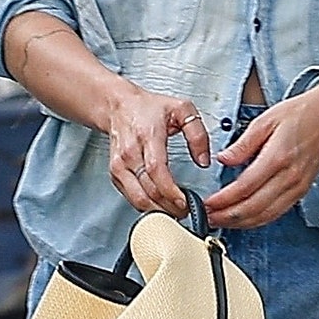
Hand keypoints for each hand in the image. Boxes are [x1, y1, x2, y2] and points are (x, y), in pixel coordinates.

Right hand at [105, 82, 212, 216]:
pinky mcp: (115, 174)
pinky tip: (159, 205)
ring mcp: (119, 165)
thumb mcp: (182, 109)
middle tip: (185, 211)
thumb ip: (198, 134)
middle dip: (168, 207)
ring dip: (157, 211)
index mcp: (147, 136)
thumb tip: (204, 160)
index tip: (184, 202)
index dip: (170, 191)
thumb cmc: (148, 108)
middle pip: (147, 190)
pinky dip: (146, 205)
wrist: (119, 106)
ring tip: (174, 212)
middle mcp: (130, 153)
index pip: (156, 170)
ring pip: (137, 198)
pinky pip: (130, 197)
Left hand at [204, 82, 318, 228]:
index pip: (245, 187)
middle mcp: (290, 177)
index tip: (207, 203)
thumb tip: (222, 160)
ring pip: (264, 216)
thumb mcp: (265, 121)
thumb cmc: (299, 115)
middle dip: (227, 217)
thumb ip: (242, 144)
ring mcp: (297, 187)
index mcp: (278, 157)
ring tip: (219, 221)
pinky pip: (276, 214)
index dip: (223, 200)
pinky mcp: (301, 192)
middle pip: (253, 208)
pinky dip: (256, 221)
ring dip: (239, 223)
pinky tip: (241, 219)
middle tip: (208, 217)